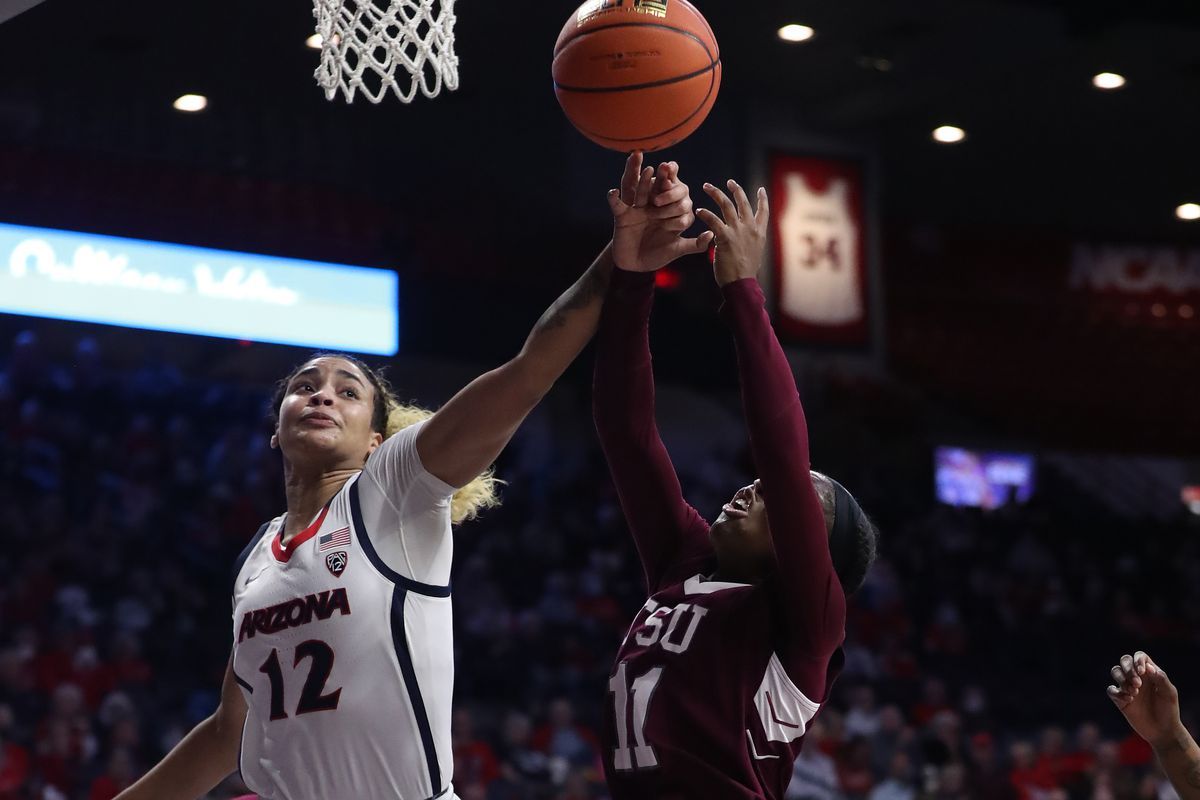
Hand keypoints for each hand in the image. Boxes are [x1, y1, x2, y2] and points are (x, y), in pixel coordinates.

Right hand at [609, 152, 713, 272]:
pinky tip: (613, 192)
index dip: (677, 198)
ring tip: (648, 170)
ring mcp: (637, 209)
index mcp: (668, 212)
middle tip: (663, 180)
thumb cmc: (657, 254)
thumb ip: (694, 244)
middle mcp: (653, 207)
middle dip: (663, 183)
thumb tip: (711, 234)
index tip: (679, 197)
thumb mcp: (677, 249)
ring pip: (639, 191)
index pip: (675, 200)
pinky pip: (617, 204)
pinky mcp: (622, 216)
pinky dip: (613, 198)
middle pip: (658, 189)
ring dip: (644, 180)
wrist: (635, 265)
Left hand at [695, 180, 768, 287]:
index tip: (761, 189)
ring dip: (716, 193)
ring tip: (707, 187)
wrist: (741, 284)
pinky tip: (699, 211)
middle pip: (743, 202)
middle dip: (736, 189)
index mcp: (759, 233)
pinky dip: (705, 214)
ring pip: (726, 205)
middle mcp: (750, 229)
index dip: (762, 199)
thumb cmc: (745, 274)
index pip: (763, 211)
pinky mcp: (725, 238)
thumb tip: (744, 240)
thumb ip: (750, 243)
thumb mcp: (754, 255)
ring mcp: (738, 232)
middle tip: (729, 182)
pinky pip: (713, 221)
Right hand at [1108, 651, 1184, 745]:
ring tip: (1134, 693)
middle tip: (1137, 684)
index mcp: (1150, 673)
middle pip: (1124, 661)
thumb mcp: (1169, 693)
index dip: (1138, 660)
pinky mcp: (1120, 700)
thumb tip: (1147, 667)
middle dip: (1128, 669)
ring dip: (1122, 680)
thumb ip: (1161, 678)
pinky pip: (1111, 690)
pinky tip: (1129, 701)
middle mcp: (1137, 677)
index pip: (1140, 656)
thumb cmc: (1169, 711)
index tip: (1142, 672)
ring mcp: (1127, 688)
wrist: (1162, 731)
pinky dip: (1117, 693)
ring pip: (1115, 671)